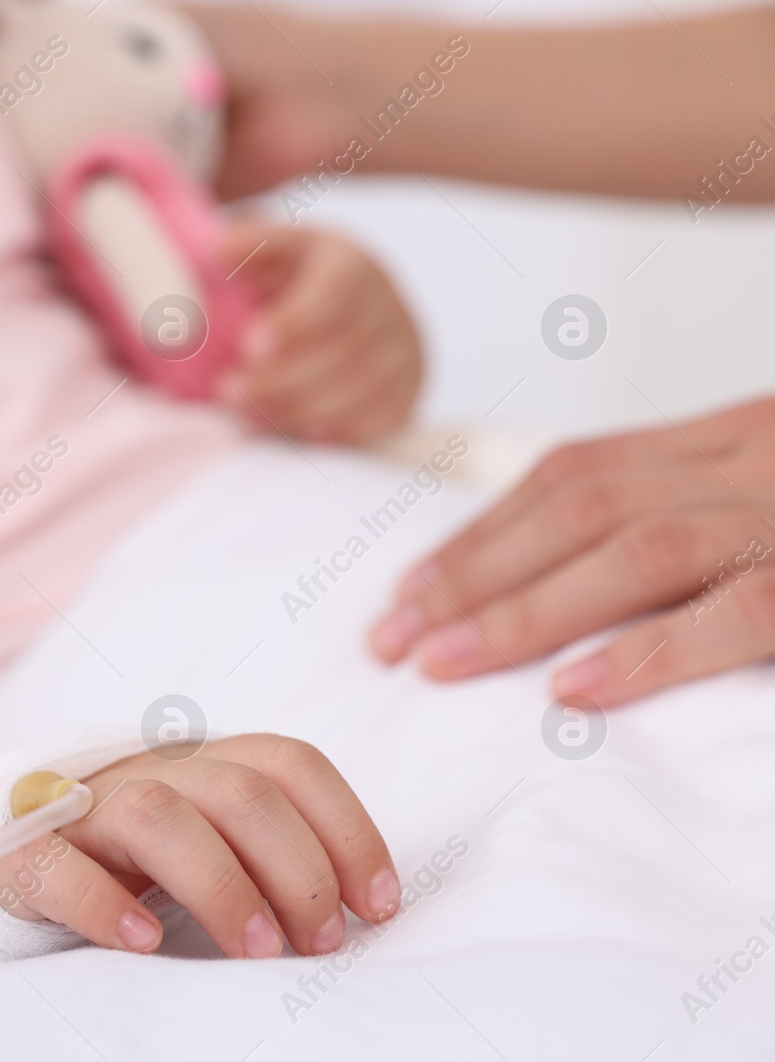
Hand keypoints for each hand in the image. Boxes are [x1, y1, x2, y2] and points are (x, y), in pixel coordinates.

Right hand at [0, 735, 398, 957]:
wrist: (8, 852)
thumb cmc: (133, 864)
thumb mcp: (209, 843)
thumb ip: (269, 855)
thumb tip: (364, 910)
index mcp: (202, 764)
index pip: (289, 764)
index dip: (346, 829)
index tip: (378, 906)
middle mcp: (148, 773)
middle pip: (239, 791)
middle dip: (298, 870)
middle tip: (321, 944)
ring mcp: (84, 810)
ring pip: (156, 814)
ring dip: (220, 883)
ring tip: (256, 950)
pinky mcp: (22, 857)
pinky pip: (56, 865)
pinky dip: (102, 903)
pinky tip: (142, 942)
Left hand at [213, 221, 421, 444]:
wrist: (348, 307)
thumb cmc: (295, 280)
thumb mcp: (273, 252)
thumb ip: (249, 248)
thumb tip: (220, 251)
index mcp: (354, 264)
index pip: (335, 292)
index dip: (294, 322)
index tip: (248, 345)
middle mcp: (389, 307)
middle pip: (343, 350)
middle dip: (279, 378)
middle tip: (227, 391)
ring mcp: (405, 352)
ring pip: (357, 391)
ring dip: (295, 410)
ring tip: (243, 417)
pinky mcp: (407, 392)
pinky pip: (378, 421)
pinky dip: (332, 431)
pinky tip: (291, 433)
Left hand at [369, 397, 774, 704]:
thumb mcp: (763, 501)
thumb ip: (679, 520)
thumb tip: (556, 588)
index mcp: (729, 440)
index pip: (574, 475)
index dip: (482, 534)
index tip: (407, 591)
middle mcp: (752, 462)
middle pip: (581, 506)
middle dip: (472, 575)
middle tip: (391, 639)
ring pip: (636, 551)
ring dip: (524, 612)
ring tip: (442, 664)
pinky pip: (735, 613)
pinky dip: (645, 653)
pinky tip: (567, 689)